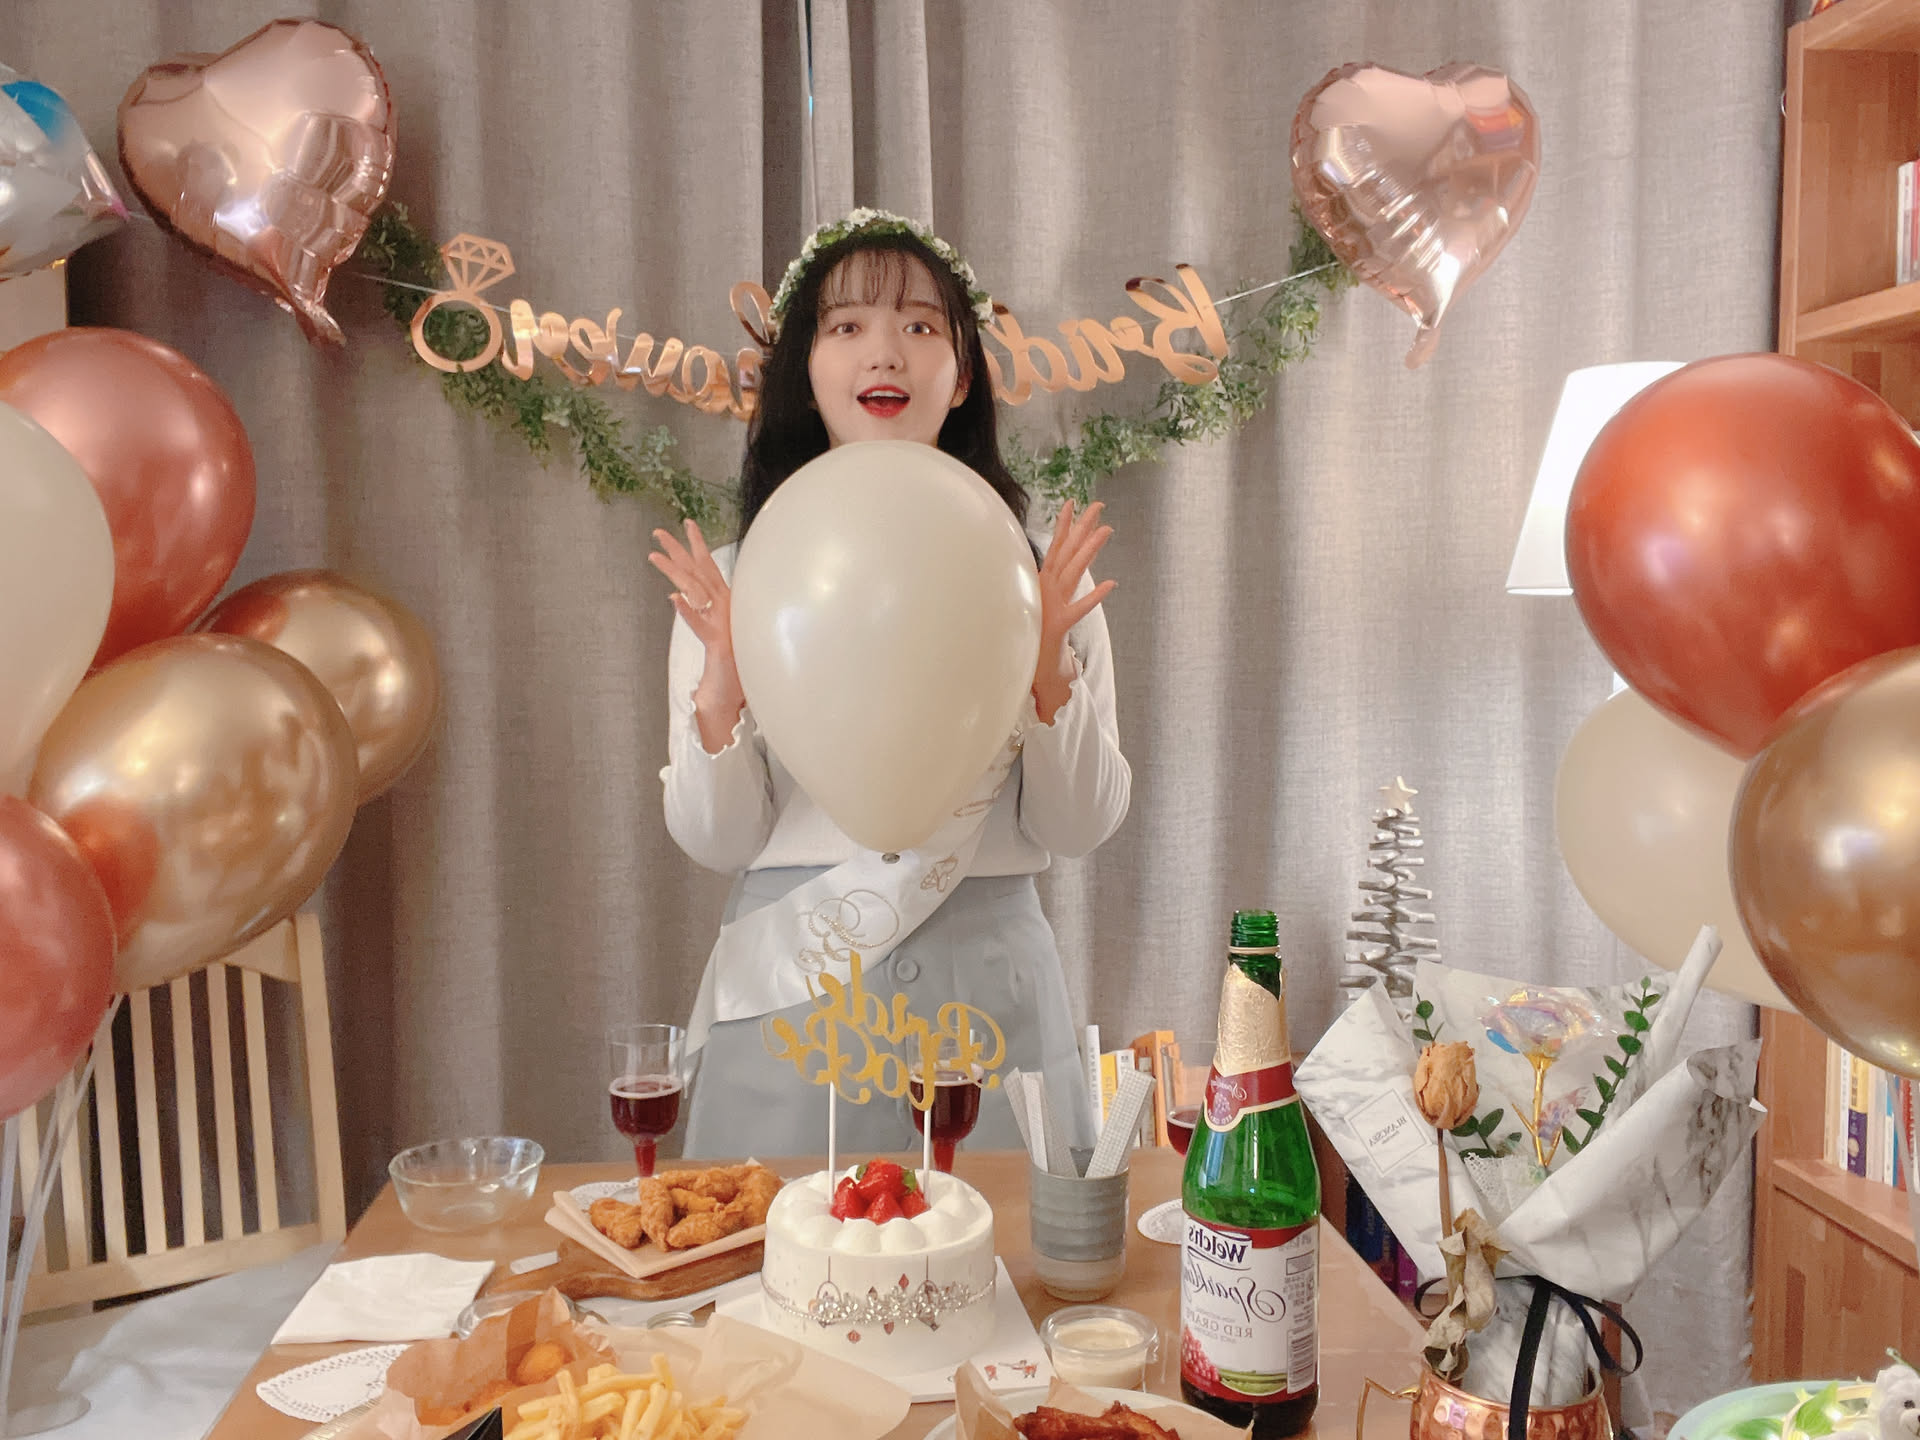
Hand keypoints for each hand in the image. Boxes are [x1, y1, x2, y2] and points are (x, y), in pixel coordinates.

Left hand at [649, 520, 731, 654]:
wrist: (748, 674)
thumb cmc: (736, 647)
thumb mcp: (718, 622)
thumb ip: (700, 606)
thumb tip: (677, 594)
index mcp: (724, 598)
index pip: (708, 566)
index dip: (698, 543)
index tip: (688, 523)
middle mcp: (722, 603)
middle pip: (697, 571)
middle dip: (677, 549)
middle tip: (658, 533)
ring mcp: (720, 619)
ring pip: (694, 590)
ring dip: (674, 572)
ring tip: (654, 558)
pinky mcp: (716, 638)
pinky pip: (699, 622)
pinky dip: (687, 610)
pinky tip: (674, 597)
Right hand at [1031, 500, 1115, 723]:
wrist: (1019, 665)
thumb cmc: (1030, 634)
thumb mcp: (1036, 606)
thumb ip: (1043, 587)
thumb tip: (1049, 570)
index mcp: (1042, 583)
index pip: (1055, 548)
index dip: (1065, 525)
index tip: (1073, 503)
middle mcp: (1047, 588)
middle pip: (1067, 553)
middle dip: (1083, 527)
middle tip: (1099, 506)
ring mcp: (1052, 604)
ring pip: (1074, 572)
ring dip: (1090, 550)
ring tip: (1107, 531)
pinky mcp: (1059, 624)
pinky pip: (1079, 608)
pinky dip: (1094, 596)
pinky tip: (1110, 584)